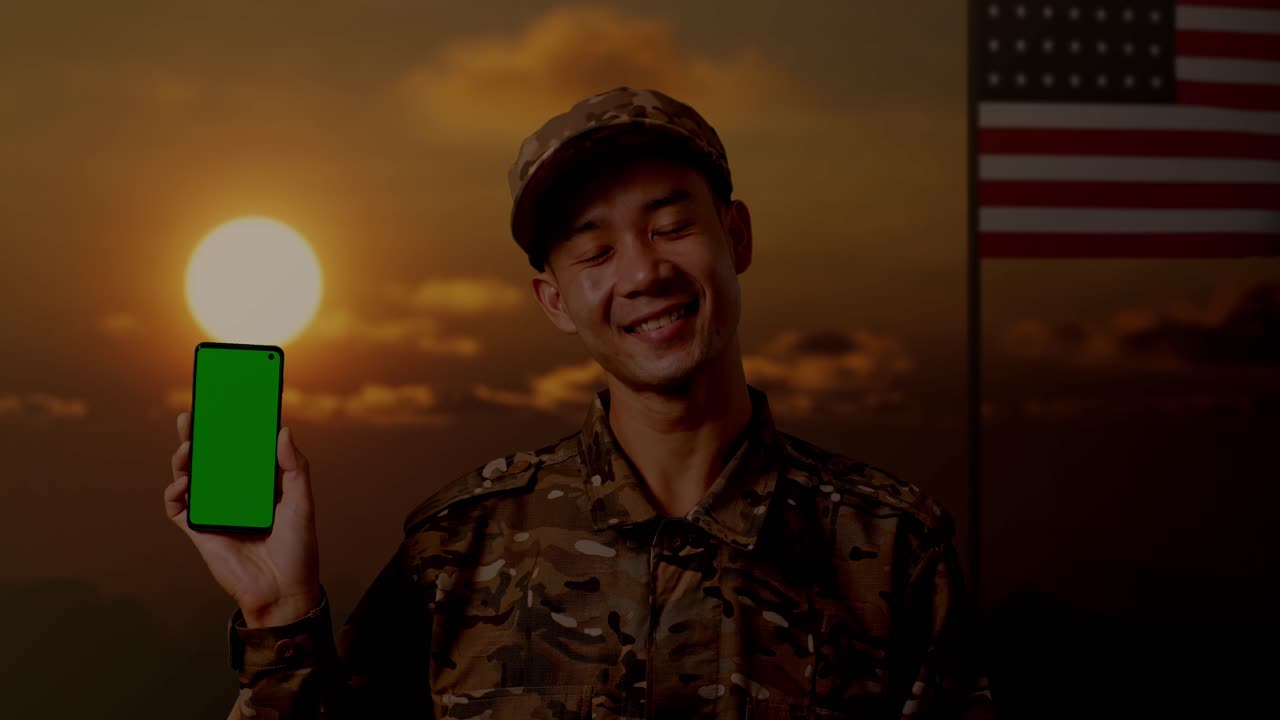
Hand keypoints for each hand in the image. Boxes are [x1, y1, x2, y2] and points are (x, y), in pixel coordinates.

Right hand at [165, 412, 322, 627]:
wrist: (283, 592)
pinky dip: (174, 492)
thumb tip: (282, 430)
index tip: (225, 401)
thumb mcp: (302, 503)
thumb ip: (294, 467)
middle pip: (210, 458)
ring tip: (189, 447)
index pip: (241, 448)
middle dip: (199, 434)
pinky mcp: (199, 530)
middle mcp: (234, 493)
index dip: (231, 427)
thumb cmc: (298, 548)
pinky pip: (177, 507)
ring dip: (184, 459)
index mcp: (259, 483)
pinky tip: (183, 483)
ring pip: (190, 477)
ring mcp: (214, 510)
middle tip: (192, 414)